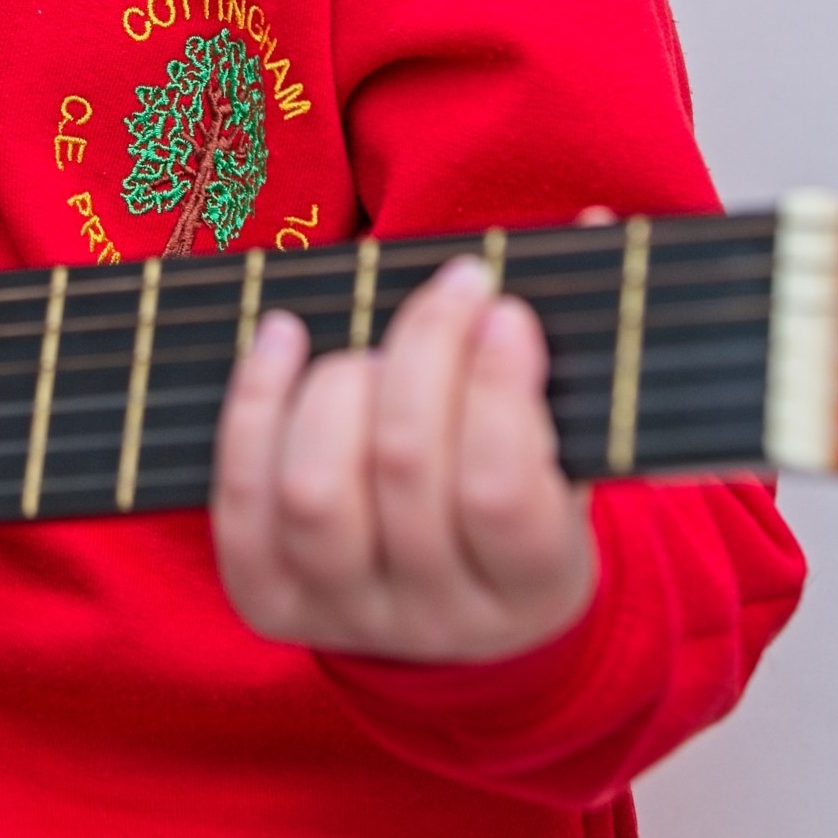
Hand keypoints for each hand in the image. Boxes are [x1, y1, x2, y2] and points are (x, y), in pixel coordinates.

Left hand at [211, 256, 597, 661]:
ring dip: (337, 386)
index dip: (496, 388)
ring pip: (316, 492)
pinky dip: (255, 406)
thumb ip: (580, 346)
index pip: (502, 493)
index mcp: (534, 582)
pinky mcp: (270, 599)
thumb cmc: (523, 492)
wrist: (459, 603)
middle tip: (453, 289)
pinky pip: (242, 502)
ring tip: (368, 346)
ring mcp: (346, 612)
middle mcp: (439, 614)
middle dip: (423, 351)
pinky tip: (281, 338)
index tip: (504, 309)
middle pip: (406, 470)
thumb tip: (594, 223)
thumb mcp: (571, 442)